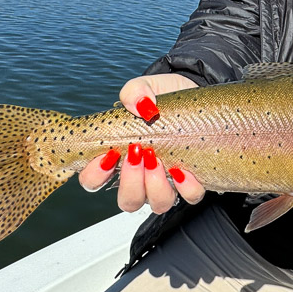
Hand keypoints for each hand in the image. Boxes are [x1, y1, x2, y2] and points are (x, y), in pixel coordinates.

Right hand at [77, 73, 205, 212]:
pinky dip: (187, 187)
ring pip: (157, 204)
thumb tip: (141, 106)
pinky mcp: (193, 182)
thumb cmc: (165, 99)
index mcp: (119, 157)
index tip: (108, 155)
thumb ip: (135, 92)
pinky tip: (184, 170)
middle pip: (127, 200)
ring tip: (158, 160)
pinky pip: (189, 197)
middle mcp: (141, 177)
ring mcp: (167, 183)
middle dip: (130, 182)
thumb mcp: (147, 87)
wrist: (198, 98)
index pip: (94, 180)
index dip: (95, 175)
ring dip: (155, 187)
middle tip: (137, 153)